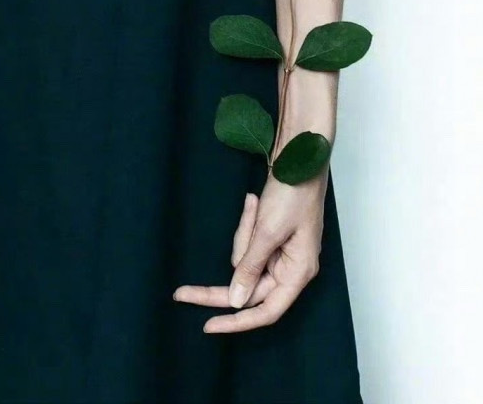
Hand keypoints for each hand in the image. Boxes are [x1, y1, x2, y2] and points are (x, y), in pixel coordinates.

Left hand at [173, 164, 327, 333]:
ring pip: (246, 260)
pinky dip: (247, 224)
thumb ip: (249, 268)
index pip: (266, 311)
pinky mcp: (272, 237)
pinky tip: (254, 202)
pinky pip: (249, 242)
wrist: (300, 157)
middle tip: (181, 292)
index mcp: (298, 272)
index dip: (237, 322)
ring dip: (243, 234)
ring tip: (254, 206)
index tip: (206, 325)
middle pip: (249, 287)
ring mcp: (281, 252)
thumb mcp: (268, 232)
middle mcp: (291, 267)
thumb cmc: (293, 194)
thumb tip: (236, 301)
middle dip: (223, 279)